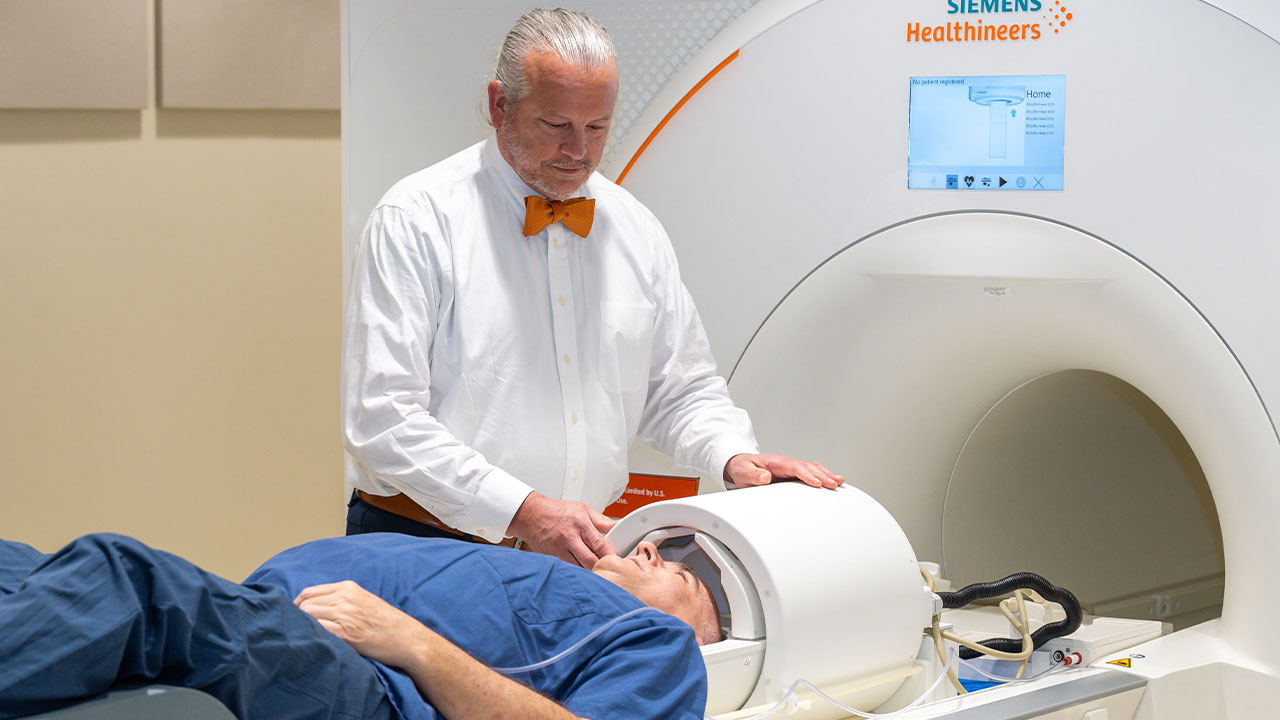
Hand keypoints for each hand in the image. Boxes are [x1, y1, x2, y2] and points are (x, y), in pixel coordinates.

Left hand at [295, 580, 424, 667]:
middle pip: (305, 603)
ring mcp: (346, 615)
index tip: (293, 616)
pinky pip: (318, 630)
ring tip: (303, 637)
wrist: (406, 638)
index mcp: (348, 587)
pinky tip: (313, 642)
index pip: (309, 592)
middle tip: (295, 629)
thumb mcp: (363, 600)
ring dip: (302, 626)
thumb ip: (341, 599)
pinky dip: (311, 635)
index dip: (296, 605)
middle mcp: (345, 598)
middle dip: (296, 616)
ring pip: (308, 615)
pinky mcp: (347, 633)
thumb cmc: (385, 622)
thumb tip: (313, 607)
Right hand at [507, 492, 616, 568]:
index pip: (600, 545)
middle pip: (591, 561)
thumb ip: (602, 521)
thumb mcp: (583, 509)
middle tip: (610, 571)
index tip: (619, 562)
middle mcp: (569, 539)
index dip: (611, 556)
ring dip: (590, 572)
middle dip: (602, 568)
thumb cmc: (557, 512)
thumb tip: (618, 526)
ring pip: (580, 569)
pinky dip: (578, 572)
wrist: (531, 515)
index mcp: (580, 524)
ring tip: (599, 572)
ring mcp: (559, 550)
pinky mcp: (552, 559)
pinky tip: (584, 571)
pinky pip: (569, 569)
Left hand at [724, 453, 843, 488]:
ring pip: (812, 468)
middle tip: (834, 484)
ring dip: (826, 474)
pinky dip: (823, 475)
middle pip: (807, 467)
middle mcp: (786, 463)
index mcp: (776, 462)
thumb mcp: (742, 473)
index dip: (806, 474)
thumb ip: (752, 476)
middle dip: (822, 475)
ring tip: (839, 482)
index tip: (816, 483)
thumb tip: (764, 478)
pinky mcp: (793, 474)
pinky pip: (811, 472)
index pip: (794, 467)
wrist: (740, 466)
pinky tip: (833, 481)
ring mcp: (791, 468)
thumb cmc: (742, 469)